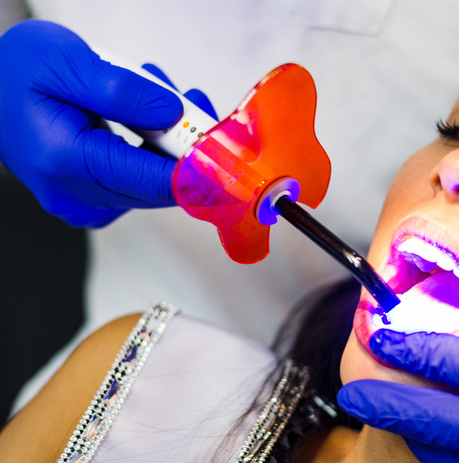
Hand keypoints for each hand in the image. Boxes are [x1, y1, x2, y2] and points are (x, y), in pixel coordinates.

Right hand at [0, 20, 214, 226]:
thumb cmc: (19, 70)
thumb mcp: (68, 61)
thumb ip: (123, 91)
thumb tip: (174, 116)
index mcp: (66, 162)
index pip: (154, 182)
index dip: (199, 172)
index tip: (232, 157)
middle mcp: (75, 195)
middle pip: (158, 186)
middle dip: (186, 145)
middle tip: (194, 100)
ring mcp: (83, 203)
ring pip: (152, 183)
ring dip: (168, 142)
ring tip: (156, 93)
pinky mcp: (91, 200)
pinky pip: (139, 181)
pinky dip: (152, 150)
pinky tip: (146, 115)